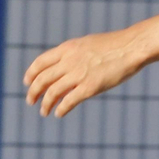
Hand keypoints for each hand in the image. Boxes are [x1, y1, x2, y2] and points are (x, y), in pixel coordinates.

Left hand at [24, 29, 145, 117]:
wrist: (131, 47)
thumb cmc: (113, 45)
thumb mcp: (86, 44)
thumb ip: (72, 55)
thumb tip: (63, 67)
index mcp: (67, 48)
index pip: (41, 62)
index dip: (31, 74)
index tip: (27, 82)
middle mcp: (69, 61)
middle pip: (43, 79)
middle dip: (34, 91)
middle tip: (30, 101)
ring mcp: (79, 74)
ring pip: (52, 92)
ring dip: (45, 103)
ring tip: (43, 111)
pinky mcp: (90, 87)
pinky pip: (69, 101)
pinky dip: (61, 109)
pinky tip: (59, 114)